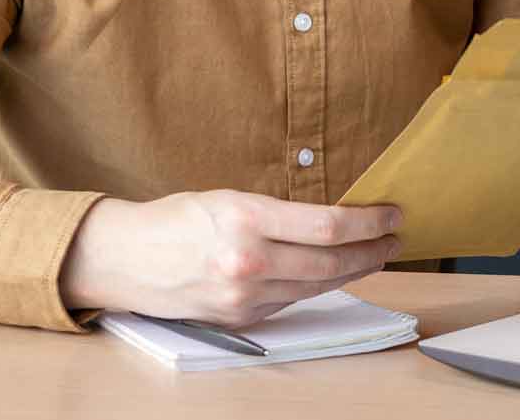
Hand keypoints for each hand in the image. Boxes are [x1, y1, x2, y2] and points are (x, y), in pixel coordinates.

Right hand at [59, 190, 400, 327]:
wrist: (124, 259)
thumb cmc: (177, 219)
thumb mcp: (229, 199)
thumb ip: (278, 214)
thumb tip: (334, 220)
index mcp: (246, 220)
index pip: (327, 226)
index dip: (369, 222)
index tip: (393, 215)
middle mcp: (247, 262)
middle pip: (331, 263)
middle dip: (372, 251)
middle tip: (395, 239)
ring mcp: (244, 297)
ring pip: (317, 286)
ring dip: (353, 272)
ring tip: (375, 255)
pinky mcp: (240, 319)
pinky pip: (291, 301)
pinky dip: (316, 286)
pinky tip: (332, 273)